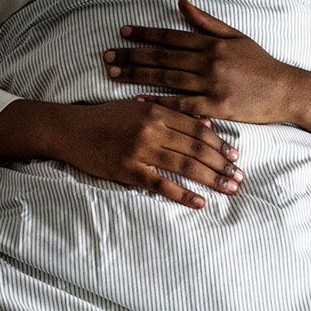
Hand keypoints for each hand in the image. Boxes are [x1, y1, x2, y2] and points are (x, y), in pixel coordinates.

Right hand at [0, 98, 242, 209]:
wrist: (70, 130)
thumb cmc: (107, 118)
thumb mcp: (139, 108)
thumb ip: (170, 114)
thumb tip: (204, 125)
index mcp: (157, 111)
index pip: (197, 129)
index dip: (219, 143)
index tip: (235, 155)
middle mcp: (152, 129)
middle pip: (196, 148)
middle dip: (221, 164)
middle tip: (240, 176)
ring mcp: (140, 151)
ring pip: (184, 166)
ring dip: (210, 179)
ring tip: (229, 188)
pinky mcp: (127, 171)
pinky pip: (160, 185)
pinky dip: (182, 195)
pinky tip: (199, 203)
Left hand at [103, 0, 300, 124]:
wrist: (285, 90)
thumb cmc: (260, 63)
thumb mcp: (236, 36)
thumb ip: (207, 22)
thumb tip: (182, 3)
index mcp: (212, 43)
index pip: (171, 36)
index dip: (145, 33)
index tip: (122, 32)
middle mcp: (209, 61)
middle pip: (163, 57)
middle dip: (132, 55)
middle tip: (106, 55)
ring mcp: (211, 84)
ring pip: (167, 78)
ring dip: (138, 76)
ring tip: (114, 74)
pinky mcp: (216, 107)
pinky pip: (182, 104)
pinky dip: (160, 102)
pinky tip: (139, 101)